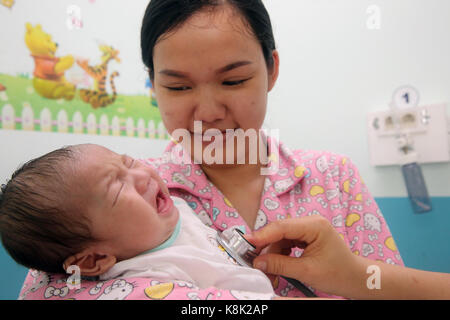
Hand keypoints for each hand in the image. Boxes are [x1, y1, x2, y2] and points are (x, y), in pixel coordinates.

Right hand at [246, 216, 363, 296]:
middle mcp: (310, 223)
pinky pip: (285, 243)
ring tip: (267, 271)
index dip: (262, 234)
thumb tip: (258, 262)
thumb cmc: (338, 273)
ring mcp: (307, 229)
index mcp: (315, 225)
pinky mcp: (305, 237)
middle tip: (252, 261)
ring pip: (280, 239)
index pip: (282, 227)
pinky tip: (275, 267)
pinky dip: (279, 255)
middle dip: (265, 247)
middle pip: (279, 232)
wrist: (354, 278)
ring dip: (271, 255)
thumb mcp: (307, 271)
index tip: (246, 242)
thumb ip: (280, 265)